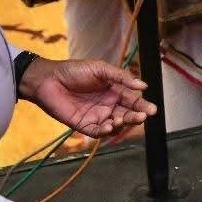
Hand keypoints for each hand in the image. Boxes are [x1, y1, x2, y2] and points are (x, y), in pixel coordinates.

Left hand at [20, 58, 156, 137]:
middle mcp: (108, 105)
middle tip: (142, 116)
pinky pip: (97, 132)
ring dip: (122, 125)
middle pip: (127, 115)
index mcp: (114, 92)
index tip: (152, 110)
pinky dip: (105, 132)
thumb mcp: (101, 69)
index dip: (143, 106)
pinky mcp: (83, 125)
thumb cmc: (74, 71)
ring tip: (121, 120)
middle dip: (136, 117)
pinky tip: (109, 126)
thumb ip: (122, 77)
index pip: (133, 101)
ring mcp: (96, 116)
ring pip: (115, 125)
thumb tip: (143, 86)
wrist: (49, 79)